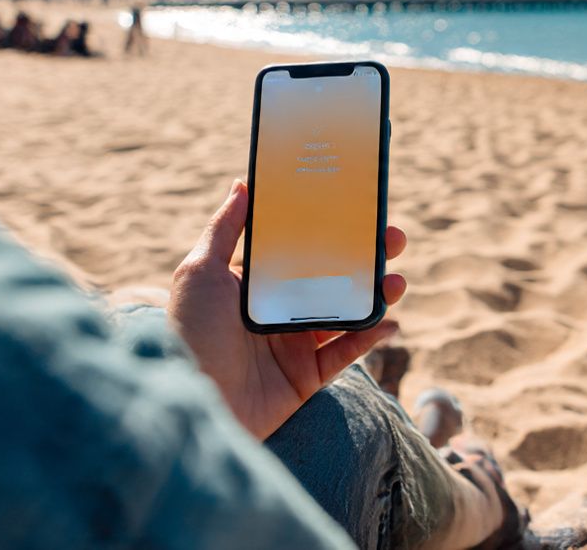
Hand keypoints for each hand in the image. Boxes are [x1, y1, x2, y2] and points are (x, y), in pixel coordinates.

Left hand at [168, 179, 406, 439]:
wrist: (192, 402)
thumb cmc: (189, 333)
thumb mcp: (199, 273)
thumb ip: (224, 229)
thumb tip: (242, 183)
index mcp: (253, 282)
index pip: (298, 246)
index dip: (329, 226)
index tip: (358, 206)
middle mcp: (276, 309)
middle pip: (330, 276)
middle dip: (365, 256)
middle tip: (393, 239)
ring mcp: (292, 343)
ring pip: (345, 312)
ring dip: (376, 293)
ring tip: (397, 281)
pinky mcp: (305, 376)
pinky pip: (346, 352)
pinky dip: (371, 336)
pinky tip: (389, 321)